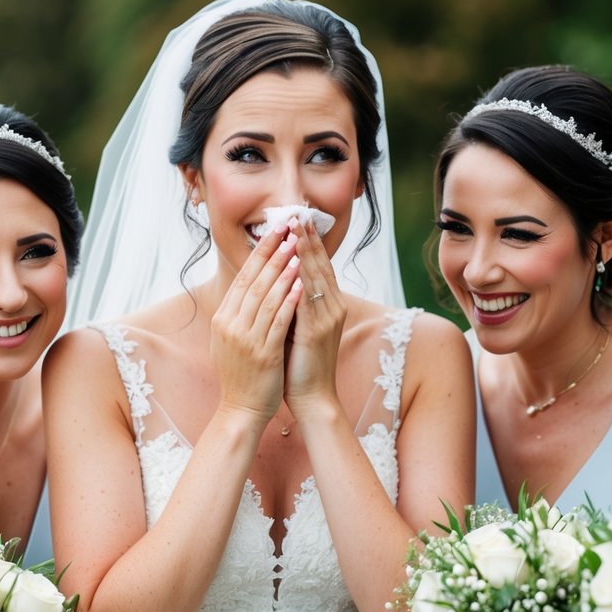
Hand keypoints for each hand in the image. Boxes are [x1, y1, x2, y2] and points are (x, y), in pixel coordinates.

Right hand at [210, 224, 301, 422]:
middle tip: (288, 228)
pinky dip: (289, 300)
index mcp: (223, 319)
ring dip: (283, 270)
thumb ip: (240, 312)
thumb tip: (252, 283)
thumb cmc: (242, 374)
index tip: (275, 230)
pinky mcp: (263, 354)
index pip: (243, 277)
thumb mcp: (232, 338)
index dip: (260, 252)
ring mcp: (245, 340)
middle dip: (272, 252)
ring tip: (297, 248)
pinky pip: (278, 321)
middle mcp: (231, 325)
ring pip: (266, 297)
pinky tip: (301, 283)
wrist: (241, 410)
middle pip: (253, 281)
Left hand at [283, 220, 344, 414]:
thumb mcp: (297, 326)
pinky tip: (292, 262)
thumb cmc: (300, 364)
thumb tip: (278, 278)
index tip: (297, 220)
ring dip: (304, 251)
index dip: (309, 242)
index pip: (319, 266)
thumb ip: (293, 303)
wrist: (312, 398)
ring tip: (295, 228)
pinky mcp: (317, 331)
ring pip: (315, 276)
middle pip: (320, 265)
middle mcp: (332, 307)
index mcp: (328, 306)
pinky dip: (300, 278)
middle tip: (297, 213)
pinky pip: (308, 298)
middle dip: (307, 238)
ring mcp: (327, 318)